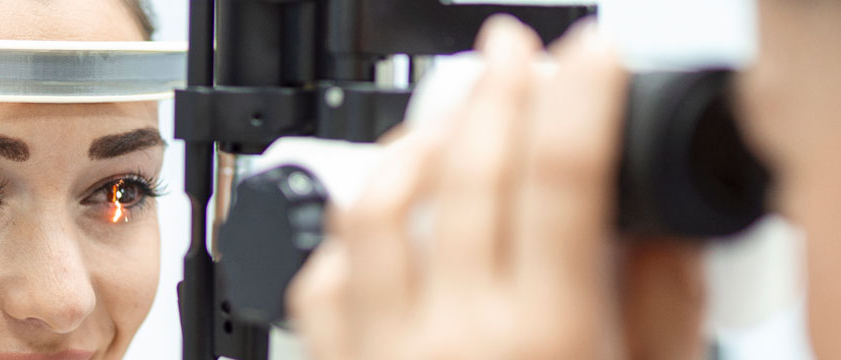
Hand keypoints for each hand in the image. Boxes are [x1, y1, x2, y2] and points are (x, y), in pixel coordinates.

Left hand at [286, 15, 632, 358]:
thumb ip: (661, 310)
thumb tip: (670, 223)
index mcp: (550, 336)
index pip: (563, 178)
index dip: (579, 97)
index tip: (590, 53)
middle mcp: (458, 336)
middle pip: (466, 173)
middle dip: (493, 91)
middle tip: (509, 51)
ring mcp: (385, 349)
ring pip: (375, 207)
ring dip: (412, 145)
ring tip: (443, 119)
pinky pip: (321, 279)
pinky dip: (350, 230)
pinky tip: (380, 209)